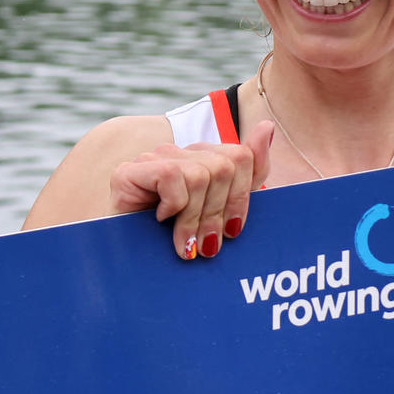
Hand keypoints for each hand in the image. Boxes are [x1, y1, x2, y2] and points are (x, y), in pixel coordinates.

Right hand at [108, 122, 273, 260]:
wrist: (130, 266)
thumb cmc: (177, 242)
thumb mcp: (222, 211)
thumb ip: (249, 172)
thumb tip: (266, 126)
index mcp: (202, 159)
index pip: (242, 157)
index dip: (242, 197)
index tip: (231, 231)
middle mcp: (179, 153)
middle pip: (225, 166)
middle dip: (218, 212)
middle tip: (206, 245)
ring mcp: (153, 159)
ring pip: (201, 174)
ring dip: (195, 217)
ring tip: (185, 243)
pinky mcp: (128, 171)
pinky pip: (171, 176)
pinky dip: (173, 205)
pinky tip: (160, 220)